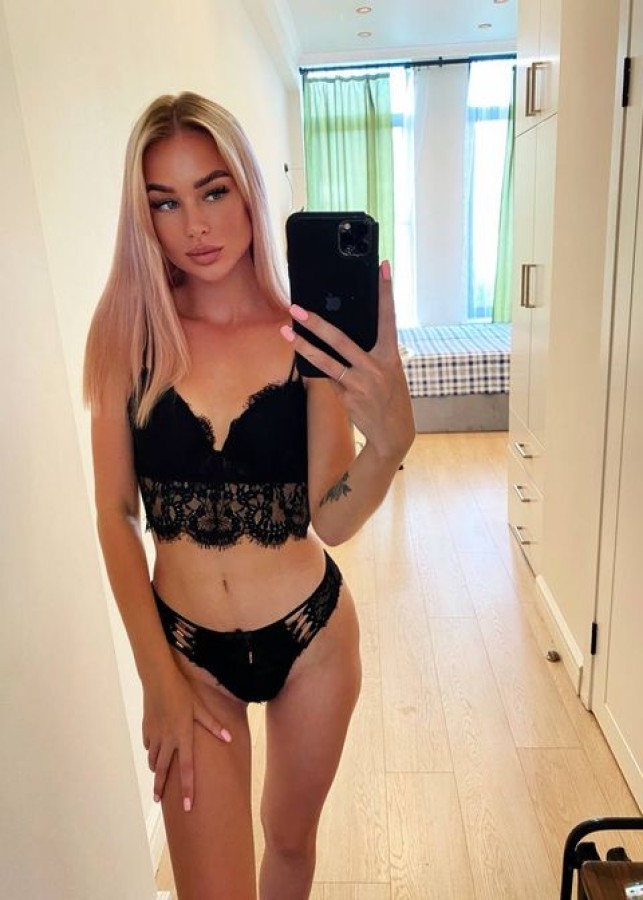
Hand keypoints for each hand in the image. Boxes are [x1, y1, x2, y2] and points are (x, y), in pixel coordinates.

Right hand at [142, 667, 230, 810]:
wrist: (158, 679)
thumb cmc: (182, 692)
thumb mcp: (200, 707)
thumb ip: (213, 725)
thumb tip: (229, 738)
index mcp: (183, 737)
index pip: (186, 769)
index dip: (187, 788)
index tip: (188, 806)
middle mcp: (167, 740)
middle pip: (162, 771)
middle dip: (160, 788)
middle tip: (158, 801)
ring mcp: (155, 735)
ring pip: (153, 759)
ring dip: (155, 771)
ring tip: (157, 780)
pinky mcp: (146, 729)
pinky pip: (149, 746)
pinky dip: (152, 752)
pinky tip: (154, 752)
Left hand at [281, 260, 414, 462]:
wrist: (393, 433)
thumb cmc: (390, 396)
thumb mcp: (389, 371)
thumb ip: (371, 353)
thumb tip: (340, 334)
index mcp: (390, 355)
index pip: (388, 317)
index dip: (386, 291)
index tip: (383, 267)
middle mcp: (375, 367)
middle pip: (341, 339)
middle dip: (317, 323)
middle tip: (297, 308)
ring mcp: (360, 383)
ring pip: (325, 360)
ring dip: (303, 345)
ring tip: (286, 332)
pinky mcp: (347, 397)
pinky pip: (327, 377)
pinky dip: (317, 368)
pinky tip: (305, 356)